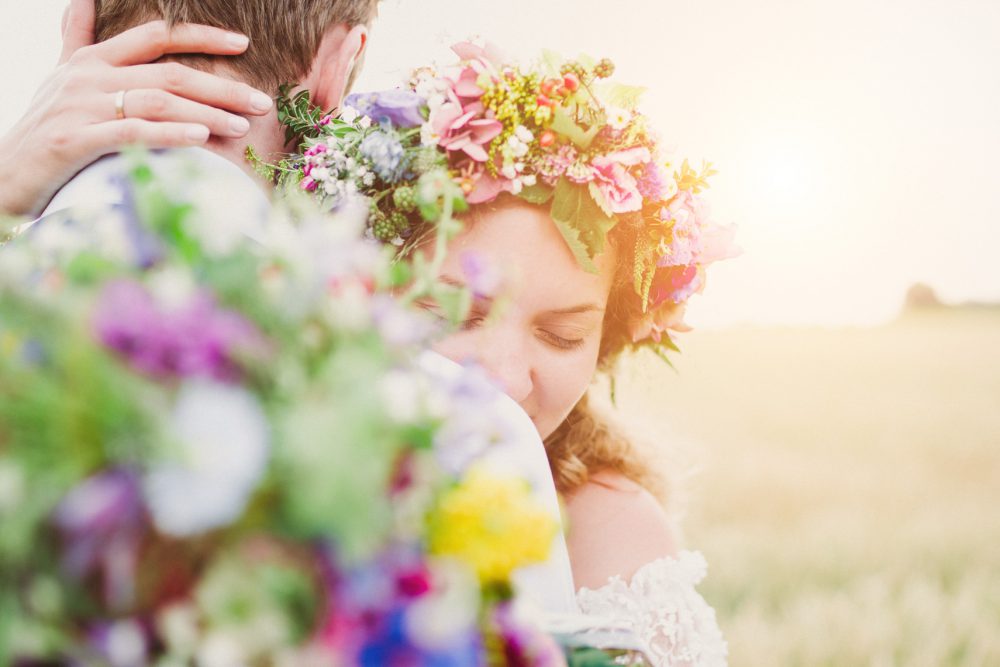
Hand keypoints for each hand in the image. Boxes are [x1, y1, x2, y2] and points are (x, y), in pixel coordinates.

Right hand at [0, 0, 274, 216]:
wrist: (5, 173)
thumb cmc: (45, 128)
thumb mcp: (62, 76)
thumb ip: (80, 40)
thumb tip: (86, 1)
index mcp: (93, 58)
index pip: (156, 36)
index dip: (201, 37)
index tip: (243, 45)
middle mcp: (89, 76)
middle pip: (169, 74)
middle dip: (221, 86)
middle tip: (261, 102)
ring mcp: (81, 106)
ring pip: (157, 102)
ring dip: (205, 113)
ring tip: (242, 127)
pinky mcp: (76, 140)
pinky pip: (132, 132)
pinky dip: (170, 134)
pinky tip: (201, 139)